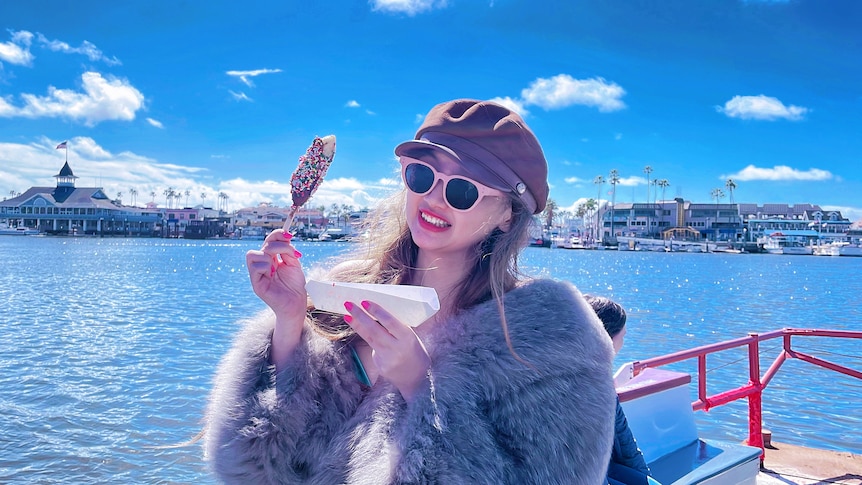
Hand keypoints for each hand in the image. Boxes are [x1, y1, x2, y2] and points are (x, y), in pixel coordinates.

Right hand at [246, 230, 305, 366]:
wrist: (297, 303)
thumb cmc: (295, 285)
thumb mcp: (294, 263)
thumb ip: (288, 250)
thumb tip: (286, 236)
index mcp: (270, 259)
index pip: (269, 241)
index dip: (277, 234)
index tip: (290, 235)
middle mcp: (262, 265)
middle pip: (263, 245)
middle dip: (278, 246)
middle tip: (292, 255)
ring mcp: (257, 275)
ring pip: (252, 254)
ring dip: (269, 256)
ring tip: (278, 267)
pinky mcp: (256, 284)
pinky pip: (254, 268)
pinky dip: (265, 266)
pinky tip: (273, 273)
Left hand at [343, 300, 431, 401]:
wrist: (417, 377)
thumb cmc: (413, 349)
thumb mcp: (410, 336)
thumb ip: (396, 327)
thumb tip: (375, 310)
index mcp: (408, 338)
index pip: (390, 322)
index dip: (377, 312)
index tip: (365, 301)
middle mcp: (397, 349)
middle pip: (374, 330)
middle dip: (360, 316)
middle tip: (348, 304)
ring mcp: (387, 359)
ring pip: (369, 338)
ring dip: (356, 325)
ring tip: (347, 315)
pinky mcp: (380, 366)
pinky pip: (371, 348)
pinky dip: (365, 337)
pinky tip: (358, 328)